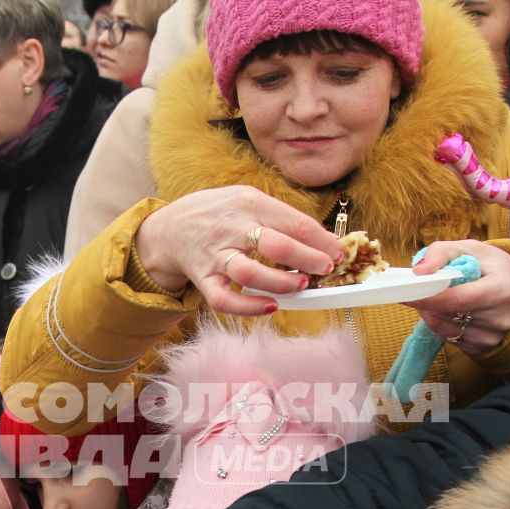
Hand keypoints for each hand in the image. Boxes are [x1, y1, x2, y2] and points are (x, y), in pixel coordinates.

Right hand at [130, 185, 344, 315]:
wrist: (171, 227)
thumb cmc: (220, 214)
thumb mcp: (250, 201)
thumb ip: (284, 219)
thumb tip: (325, 241)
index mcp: (249, 203)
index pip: (294, 222)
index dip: (321, 241)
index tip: (338, 253)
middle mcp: (232, 229)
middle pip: (275, 245)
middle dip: (307, 259)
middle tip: (326, 269)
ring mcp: (216, 256)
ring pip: (250, 274)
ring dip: (281, 283)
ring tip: (300, 285)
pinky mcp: (204, 279)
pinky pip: (224, 299)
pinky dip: (248, 306)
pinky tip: (270, 306)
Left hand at [409, 241, 509, 355]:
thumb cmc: (493, 266)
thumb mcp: (472, 249)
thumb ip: (443, 252)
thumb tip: (419, 271)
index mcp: (502, 290)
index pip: (458, 299)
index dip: (429, 297)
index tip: (405, 292)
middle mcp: (500, 319)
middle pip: (448, 314)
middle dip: (426, 302)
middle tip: (417, 289)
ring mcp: (492, 337)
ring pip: (444, 328)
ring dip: (431, 313)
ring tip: (436, 297)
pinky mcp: (482, 349)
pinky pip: (449, 338)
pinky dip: (440, 323)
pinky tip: (446, 310)